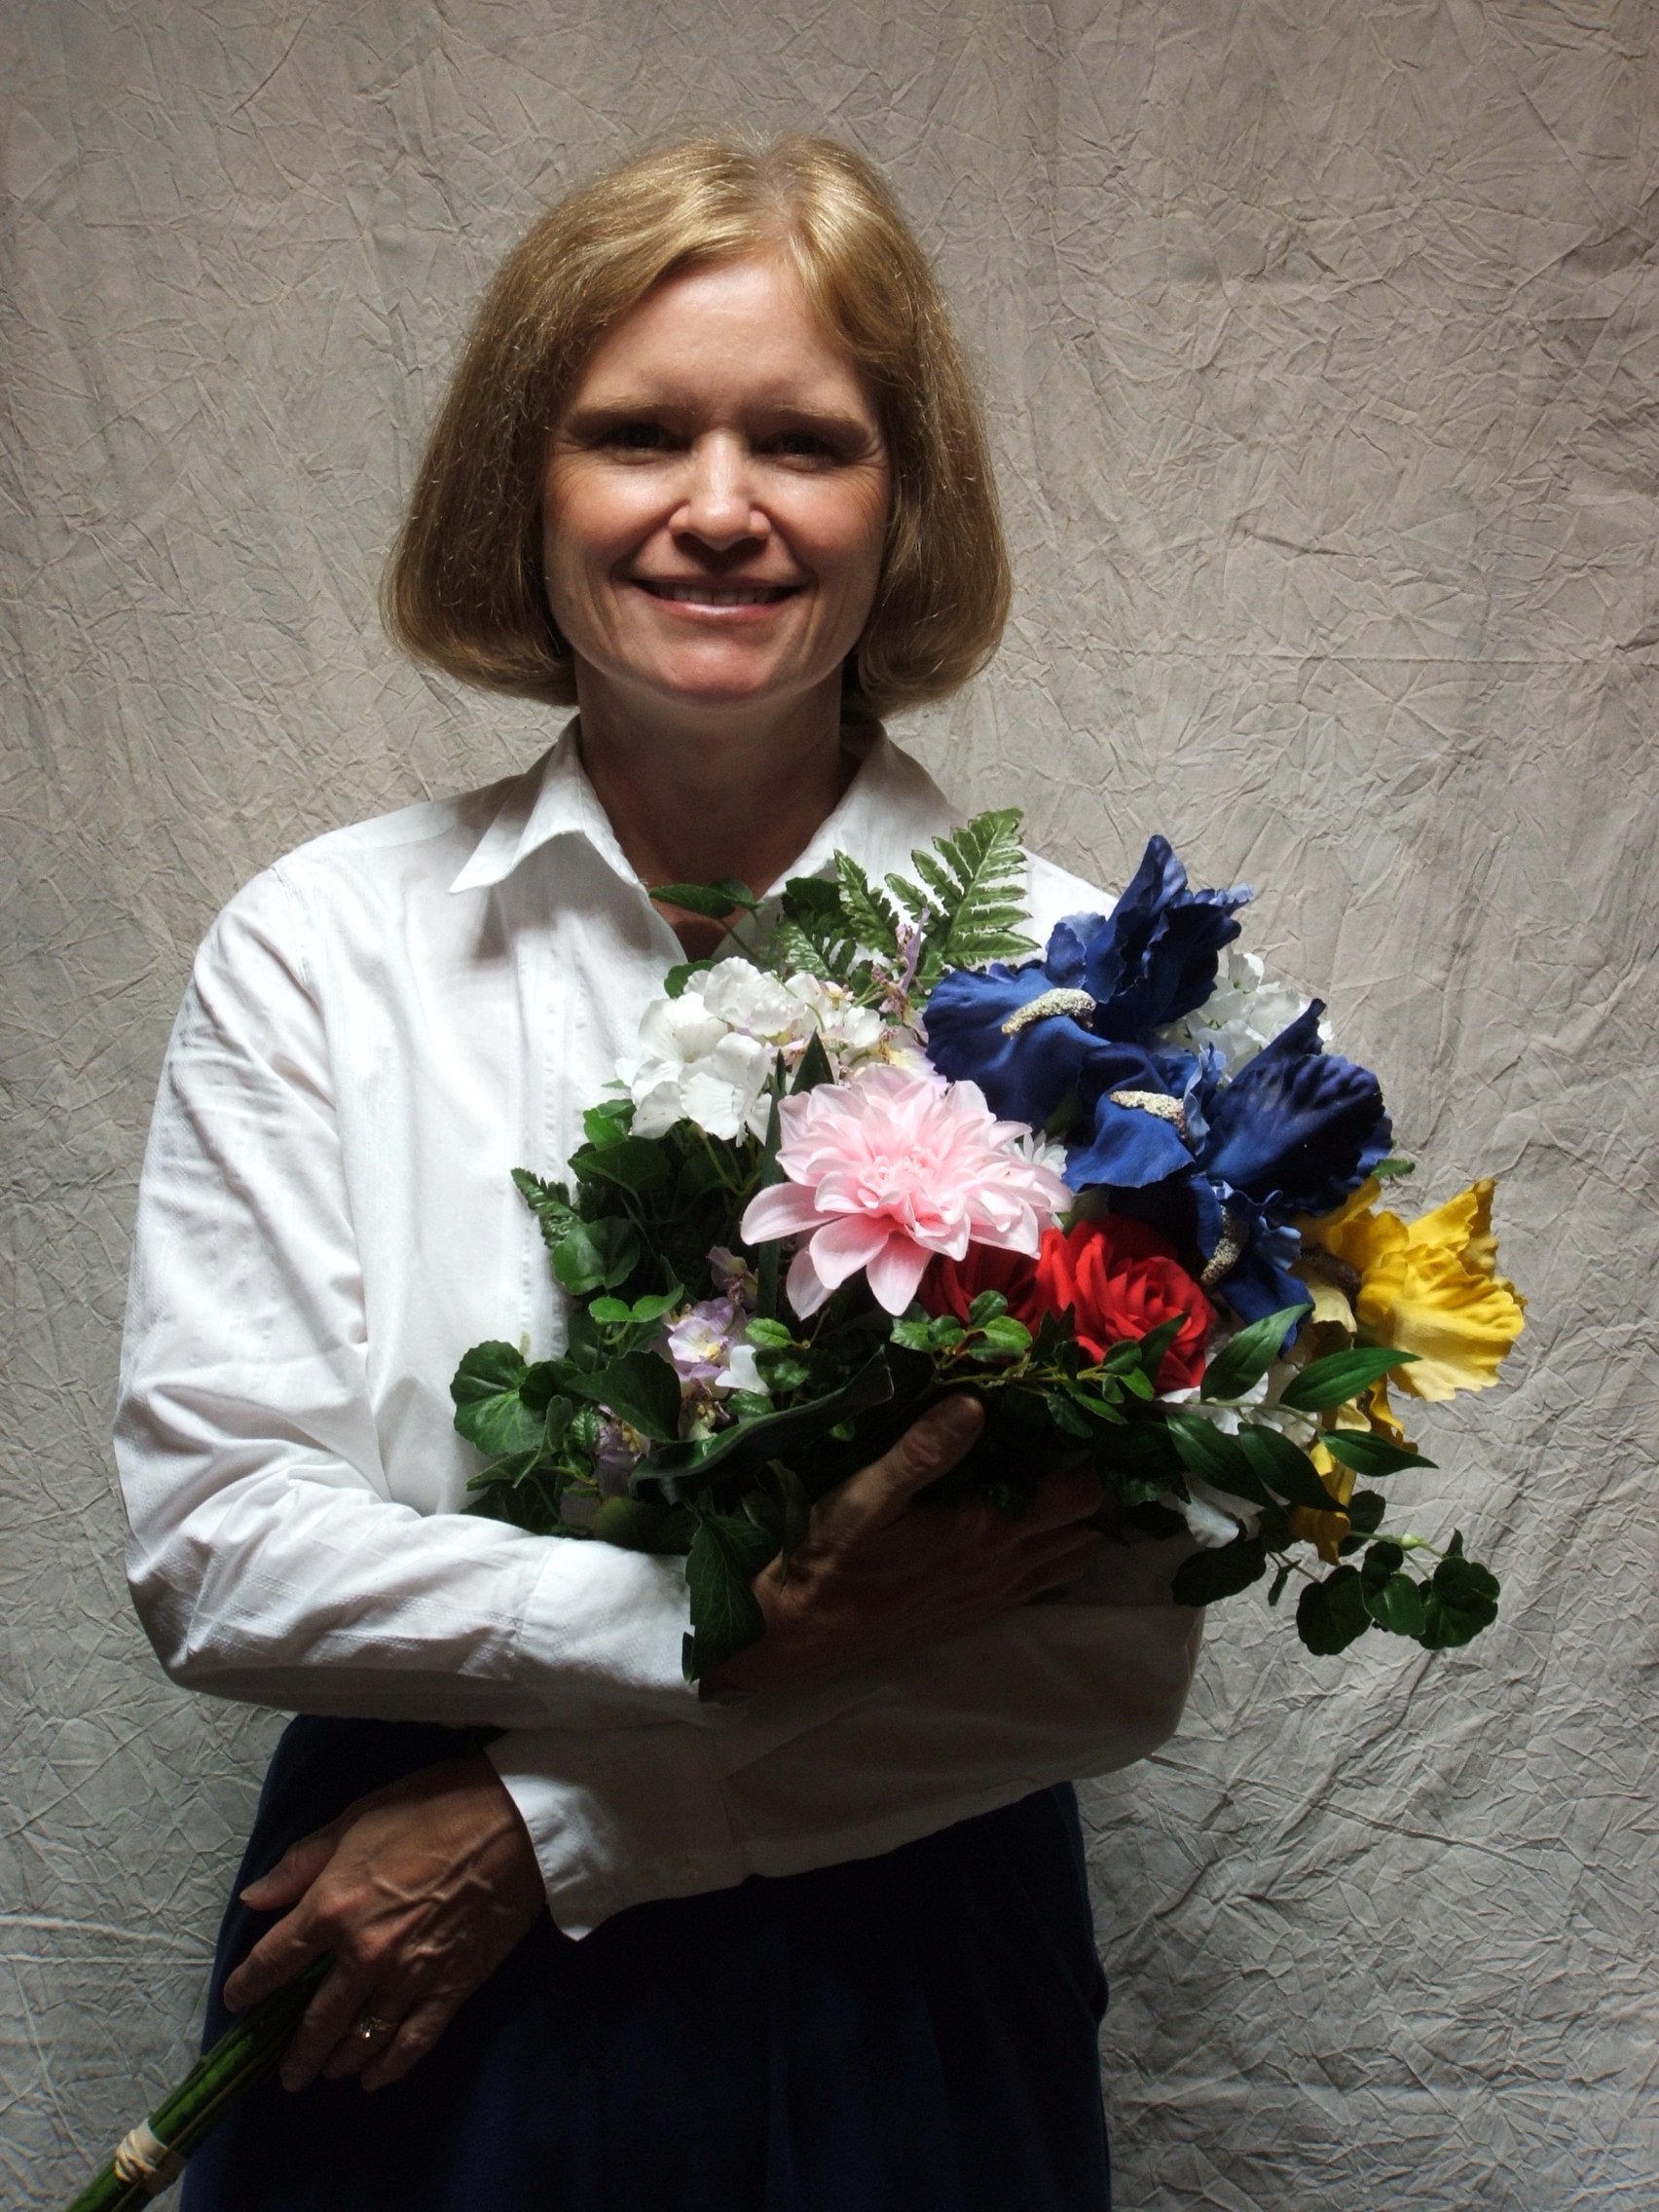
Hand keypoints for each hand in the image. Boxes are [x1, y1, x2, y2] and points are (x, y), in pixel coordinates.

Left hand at [222, 1757, 545, 2091]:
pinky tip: (373, 2077)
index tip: (238, 2000)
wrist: (514, 1821)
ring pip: (360, 2038)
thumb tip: (254, 1899)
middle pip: (315, 2019)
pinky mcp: (450, 1987)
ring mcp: (408, 1976)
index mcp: (333, 1907)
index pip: (273, 1962)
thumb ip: (301, 1864)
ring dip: (336, 2061)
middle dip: (294, 2051)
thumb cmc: (431, 1809)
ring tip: (326, 2071)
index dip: (248, 1986)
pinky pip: (412, 2041)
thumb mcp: (356, 1819)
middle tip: (284, 2071)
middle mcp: (363, 1953)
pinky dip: (389, 2066)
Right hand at [704, 1394, 1101, 1692]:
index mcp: (985, 1534)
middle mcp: (1001, 1571)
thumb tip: (975, 1403)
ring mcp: (989, 1599)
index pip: (1077, 1496)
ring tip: (1059, 1481)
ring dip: (1074, 1527)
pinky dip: (1049, 1559)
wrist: (794, 1636)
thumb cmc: (827, 1559)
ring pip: (1065, 1564)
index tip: (1075, 1421)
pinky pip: (1035, 1589)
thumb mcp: (865, 1496)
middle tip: (1072, 1443)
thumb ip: (922, 1452)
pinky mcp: (970, 1617)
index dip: (1087, 1459)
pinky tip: (1027, 1533)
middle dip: (1091, 1491)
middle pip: (1082, 1531)